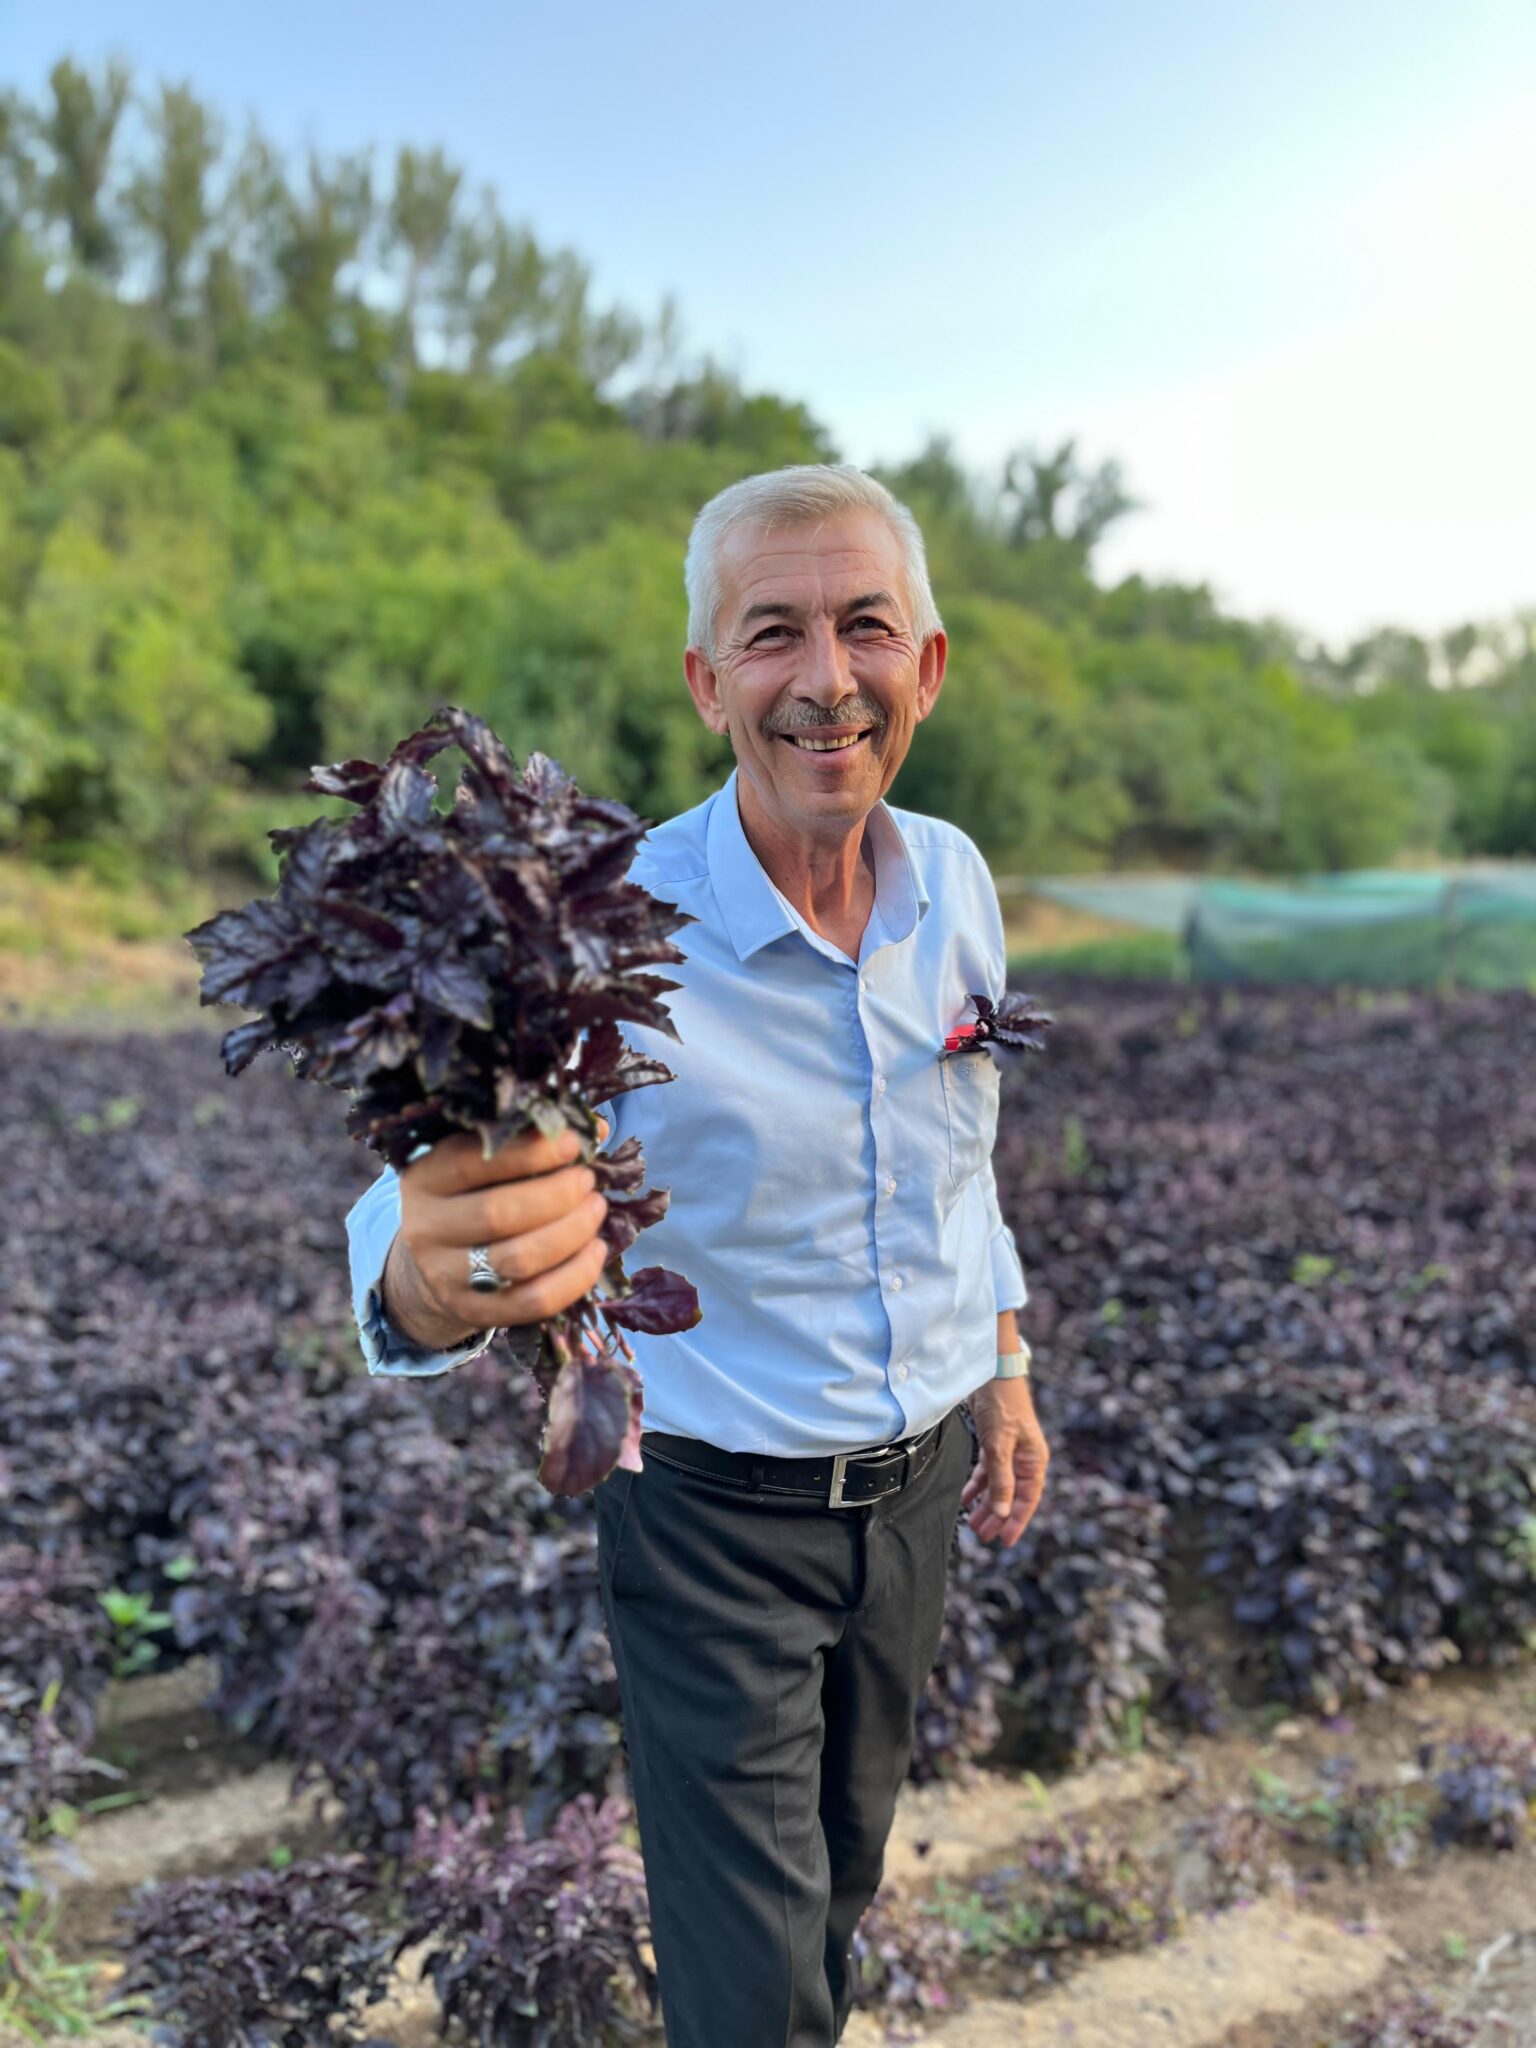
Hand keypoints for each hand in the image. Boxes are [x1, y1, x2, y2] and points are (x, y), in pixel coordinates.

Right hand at [397, 1113, 611, 1334]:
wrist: (439, 1261)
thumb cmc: (474, 1193)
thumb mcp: (484, 1160)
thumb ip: (529, 1140)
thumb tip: (597, 1129)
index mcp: (424, 1179)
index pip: (472, 1163)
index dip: (529, 1152)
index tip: (573, 1144)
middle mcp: (426, 1229)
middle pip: (498, 1214)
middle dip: (557, 1194)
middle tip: (587, 1180)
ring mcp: (447, 1277)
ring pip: (519, 1259)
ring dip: (571, 1231)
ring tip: (595, 1209)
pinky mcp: (475, 1311)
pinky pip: (535, 1301)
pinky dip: (576, 1275)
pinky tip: (595, 1249)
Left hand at [960, 1377, 1048, 1545]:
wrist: (992, 1373)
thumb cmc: (1002, 1406)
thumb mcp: (999, 1446)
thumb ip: (1000, 1481)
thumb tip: (1002, 1513)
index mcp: (1034, 1461)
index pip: (1027, 1500)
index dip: (1017, 1522)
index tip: (1004, 1541)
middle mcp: (1024, 1458)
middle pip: (1012, 1496)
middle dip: (997, 1517)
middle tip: (982, 1536)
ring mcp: (1010, 1451)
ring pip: (998, 1485)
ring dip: (985, 1503)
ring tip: (972, 1523)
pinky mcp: (995, 1442)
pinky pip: (988, 1471)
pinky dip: (977, 1484)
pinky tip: (965, 1496)